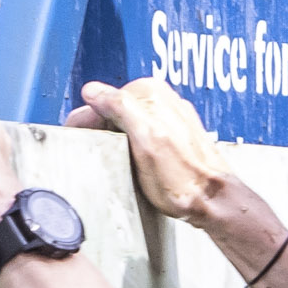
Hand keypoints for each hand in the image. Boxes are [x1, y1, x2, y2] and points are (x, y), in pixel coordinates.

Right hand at [67, 77, 230, 227]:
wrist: (209, 196)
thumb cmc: (181, 176)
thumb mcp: (145, 138)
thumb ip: (121, 108)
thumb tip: (94, 91)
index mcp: (153, 93)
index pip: (104, 98)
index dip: (87, 120)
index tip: (77, 138)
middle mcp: (162, 100)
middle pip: (113, 109)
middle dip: (98, 128)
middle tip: (91, 152)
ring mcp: (167, 118)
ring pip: (124, 121)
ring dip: (111, 138)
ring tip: (109, 159)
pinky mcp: (169, 136)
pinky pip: (136, 134)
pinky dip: (126, 145)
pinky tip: (127, 161)